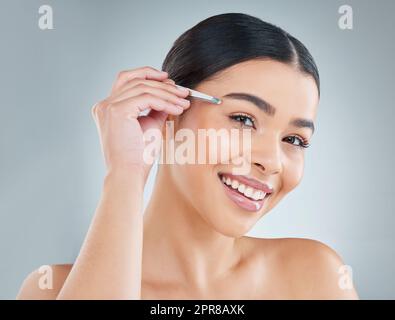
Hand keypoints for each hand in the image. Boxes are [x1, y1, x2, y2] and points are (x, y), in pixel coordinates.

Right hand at [91, 66, 189, 182]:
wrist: (128, 174)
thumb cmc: (137, 157)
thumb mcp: (149, 126)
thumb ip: (156, 109)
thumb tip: (169, 95)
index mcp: (107, 108)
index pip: (126, 79)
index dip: (148, 74)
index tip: (168, 80)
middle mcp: (104, 105)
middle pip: (136, 80)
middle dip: (162, 84)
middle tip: (182, 91)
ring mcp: (108, 107)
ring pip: (143, 87)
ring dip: (168, 93)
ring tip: (183, 101)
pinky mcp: (117, 111)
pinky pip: (147, 98)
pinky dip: (165, 101)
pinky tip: (177, 108)